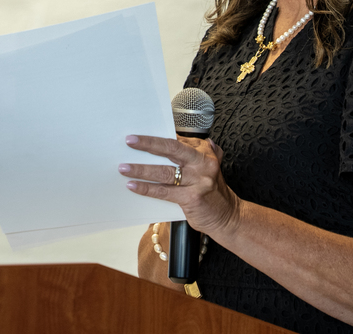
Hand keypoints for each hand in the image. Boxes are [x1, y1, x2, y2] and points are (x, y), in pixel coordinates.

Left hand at [119, 134, 240, 235]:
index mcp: (205, 152)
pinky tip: (133, 186)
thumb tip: (171, 137)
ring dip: (141, 169)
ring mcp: (198, 181)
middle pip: (171, 148)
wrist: (228, 216)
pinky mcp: (192, 198)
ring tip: (124, 167)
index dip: (157, 137)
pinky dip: (146, 188)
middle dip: (148, 144)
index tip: (139, 136)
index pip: (177, 140)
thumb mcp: (208, 166)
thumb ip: (194, 152)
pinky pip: (164, 191)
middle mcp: (203, 163)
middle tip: (130, 141)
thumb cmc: (212, 191)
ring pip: (164, 171)